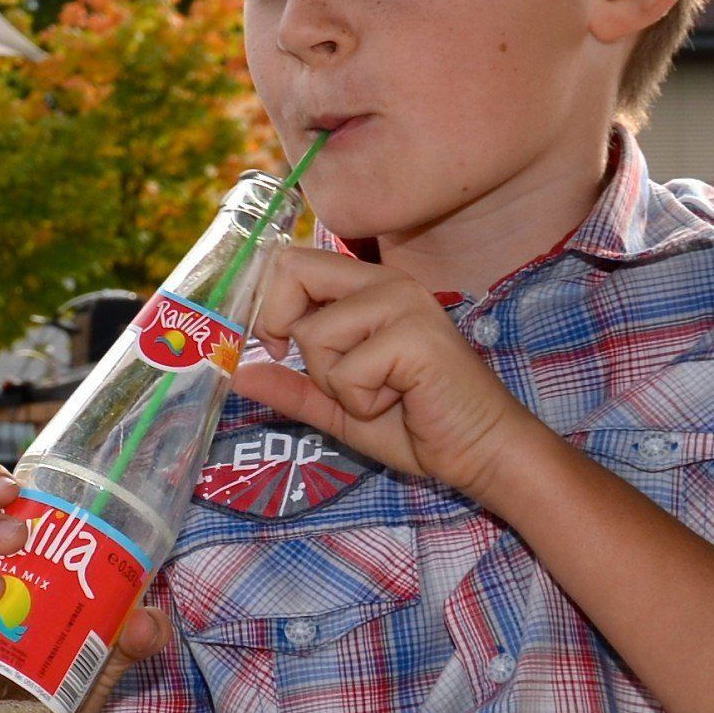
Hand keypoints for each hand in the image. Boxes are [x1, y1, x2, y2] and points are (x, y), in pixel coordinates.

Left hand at [237, 245, 541, 500]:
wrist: (477, 450)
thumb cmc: (414, 424)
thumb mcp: (336, 406)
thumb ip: (290, 386)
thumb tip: (236, 372)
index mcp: (365, 288)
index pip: (290, 262)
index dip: (266, 305)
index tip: (278, 345)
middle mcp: (385, 282)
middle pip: (291, 269)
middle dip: (285, 328)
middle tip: (326, 369)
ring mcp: (402, 303)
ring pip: (314, 333)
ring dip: (335, 382)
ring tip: (381, 392)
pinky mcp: (415, 335)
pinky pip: (346, 370)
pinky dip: (360, 402)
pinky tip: (401, 400)